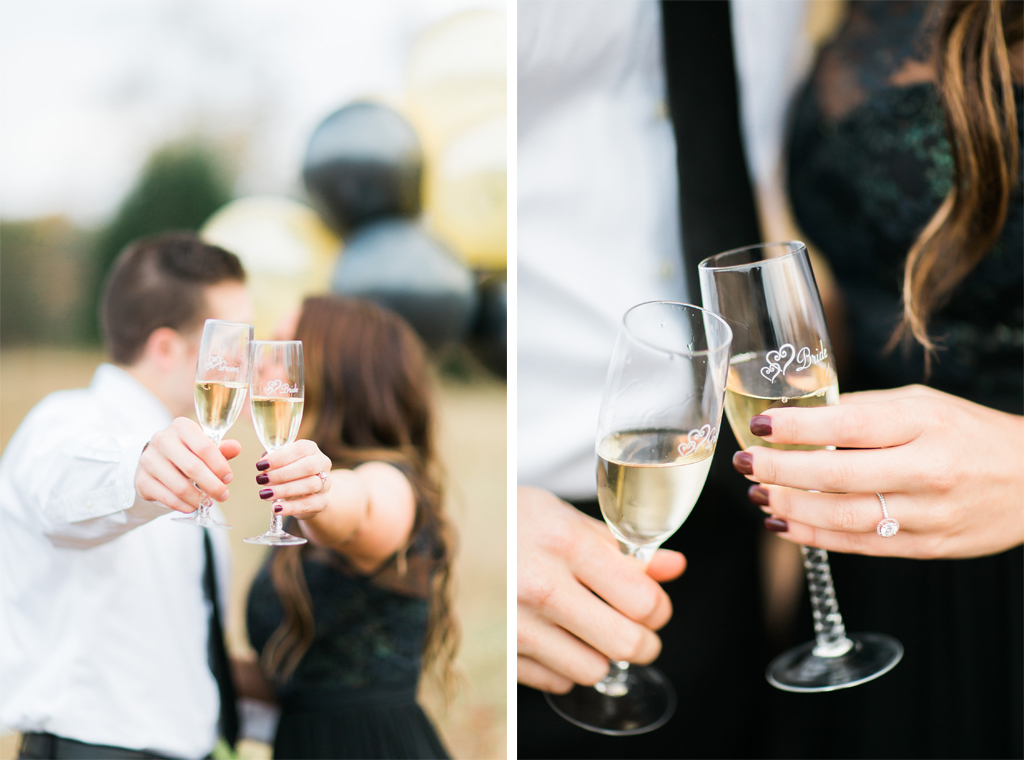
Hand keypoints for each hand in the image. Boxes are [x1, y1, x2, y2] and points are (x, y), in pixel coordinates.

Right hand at [135, 417, 240, 512]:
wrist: (155, 462)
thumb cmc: (186, 452)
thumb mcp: (203, 447)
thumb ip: (221, 448)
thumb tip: (236, 447)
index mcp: (181, 427)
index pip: (205, 447)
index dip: (220, 466)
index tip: (228, 478)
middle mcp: (162, 440)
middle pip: (193, 468)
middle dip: (213, 485)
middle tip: (223, 495)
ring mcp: (148, 460)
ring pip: (180, 486)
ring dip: (199, 499)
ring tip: (208, 502)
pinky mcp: (142, 480)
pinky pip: (168, 498)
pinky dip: (184, 506)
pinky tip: (193, 506)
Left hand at [255, 440, 332, 518]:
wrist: (309, 493)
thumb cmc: (291, 473)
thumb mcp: (283, 463)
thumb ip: (274, 460)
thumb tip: (264, 462)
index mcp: (311, 449)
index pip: (299, 449)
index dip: (280, 457)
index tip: (261, 465)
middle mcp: (322, 464)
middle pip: (307, 467)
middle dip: (282, 474)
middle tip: (262, 480)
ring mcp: (326, 483)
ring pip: (309, 485)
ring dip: (284, 490)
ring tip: (265, 494)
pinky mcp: (323, 501)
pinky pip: (309, 504)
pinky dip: (291, 507)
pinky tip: (276, 508)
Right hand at [517, 486, 686, 693]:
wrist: (451, 536)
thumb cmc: (510, 520)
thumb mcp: (564, 516)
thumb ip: (620, 546)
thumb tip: (673, 567)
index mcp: (564, 543)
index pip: (641, 600)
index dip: (658, 607)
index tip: (652, 604)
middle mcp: (540, 586)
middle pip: (625, 643)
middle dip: (644, 641)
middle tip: (639, 631)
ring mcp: (517, 623)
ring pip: (593, 670)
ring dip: (602, 656)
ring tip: (592, 631)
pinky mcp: (500, 650)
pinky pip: (556, 682)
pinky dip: (565, 667)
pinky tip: (558, 638)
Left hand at [737, 384, 1023, 558]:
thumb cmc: (969, 433)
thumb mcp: (922, 404)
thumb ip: (863, 410)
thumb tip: (799, 411)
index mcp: (923, 424)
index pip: (847, 427)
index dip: (797, 428)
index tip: (761, 425)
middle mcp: (926, 471)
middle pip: (836, 477)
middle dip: (779, 472)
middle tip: (745, 463)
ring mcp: (927, 515)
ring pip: (843, 519)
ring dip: (790, 509)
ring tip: (758, 495)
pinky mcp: (926, 547)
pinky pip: (860, 546)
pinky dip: (814, 537)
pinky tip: (784, 525)